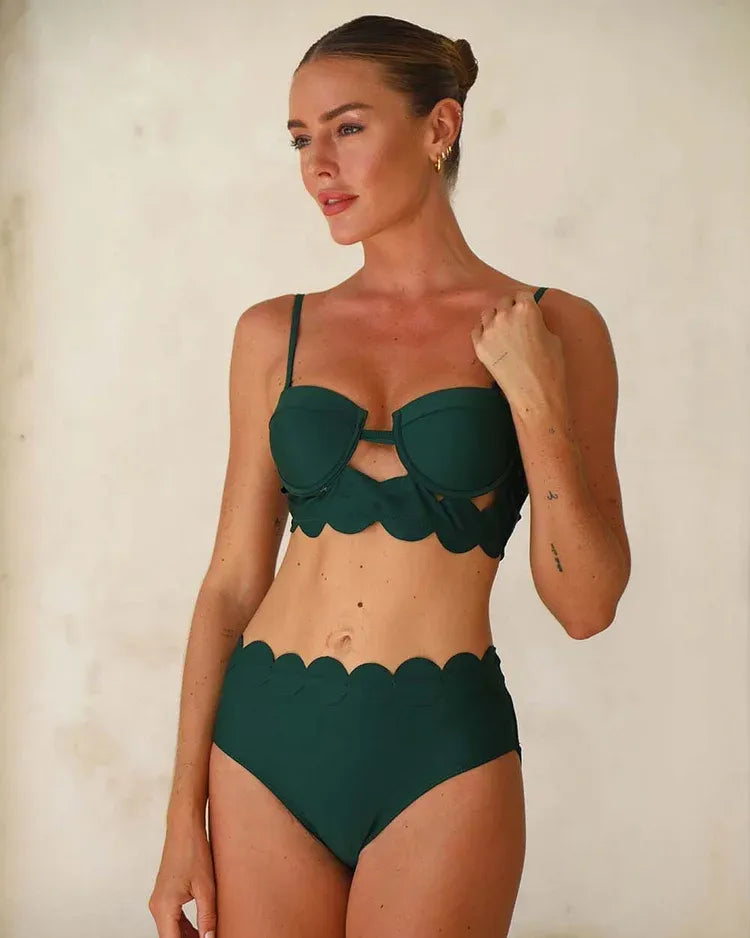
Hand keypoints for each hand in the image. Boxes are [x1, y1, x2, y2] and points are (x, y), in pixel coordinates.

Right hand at [149, 820, 216, 937]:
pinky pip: (171, 919)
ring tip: (207, 936)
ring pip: (171, 930)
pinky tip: (200, 929)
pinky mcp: (163, 895)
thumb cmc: (194, 851)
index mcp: (164, 907)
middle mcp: (156, 906)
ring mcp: (158, 901)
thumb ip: (207, 917)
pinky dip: (183, 928)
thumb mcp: (206, 887)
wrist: (184, 828)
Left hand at [470, 289, 566, 410]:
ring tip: (503, 332)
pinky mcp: (479, 345)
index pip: (521, 295)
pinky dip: (484, 332)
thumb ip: (538, 323)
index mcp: (527, 309)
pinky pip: (477, 330)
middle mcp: (505, 315)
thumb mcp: (553, 337)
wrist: (534, 393)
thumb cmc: (550, 367)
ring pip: (488, 314)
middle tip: (516, 324)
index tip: (526, 312)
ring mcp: (489, 330)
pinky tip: (492, 341)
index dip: (525, 304)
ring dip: (495, 319)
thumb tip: (531, 322)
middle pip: (503, 302)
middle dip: (510, 310)